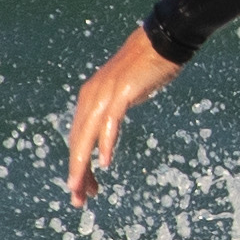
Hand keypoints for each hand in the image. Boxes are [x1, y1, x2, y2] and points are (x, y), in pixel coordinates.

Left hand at [61, 25, 178, 204]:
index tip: (83, 189)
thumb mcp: (124, 93)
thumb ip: (113, 111)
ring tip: (85, 189)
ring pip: (87, 136)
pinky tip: (106, 161)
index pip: (78, 139)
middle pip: (77, 142)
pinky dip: (106, 143)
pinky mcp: (121, 92)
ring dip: (84, 165)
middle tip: (78, 199)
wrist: (162, 40)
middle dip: (77, 173)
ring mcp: (105, 94)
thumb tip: (108, 131)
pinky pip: (109, 123)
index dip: (79, 166)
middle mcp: (91, 96)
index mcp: (89, 98)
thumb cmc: (146, 66)